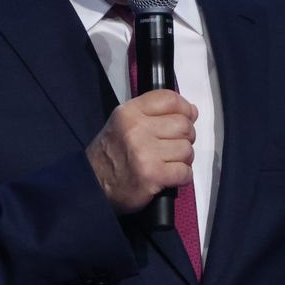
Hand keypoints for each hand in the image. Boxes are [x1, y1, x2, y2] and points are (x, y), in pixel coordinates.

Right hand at [86, 91, 197, 213]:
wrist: (93, 185)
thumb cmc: (112, 154)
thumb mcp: (124, 123)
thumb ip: (154, 113)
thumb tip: (191, 111)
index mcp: (130, 112)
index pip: (170, 99)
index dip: (185, 109)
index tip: (186, 118)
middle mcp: (137, 129)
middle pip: (183, 125)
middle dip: (185, 137)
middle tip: (173, 147)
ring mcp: (145, 153)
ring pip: (186, 149)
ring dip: (183, 159)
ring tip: (168, 163)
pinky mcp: (152, 175)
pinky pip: (185, 172)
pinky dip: (182, 176)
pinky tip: (169, 177)